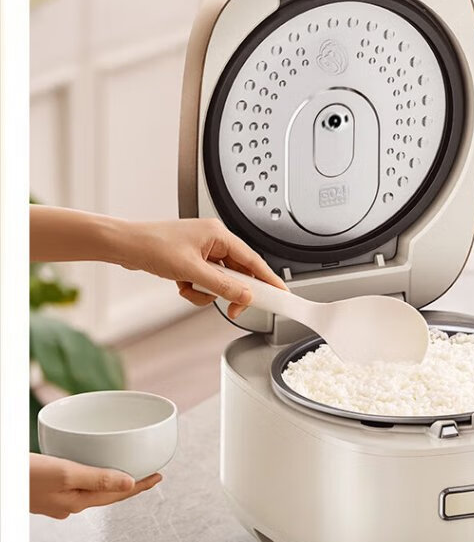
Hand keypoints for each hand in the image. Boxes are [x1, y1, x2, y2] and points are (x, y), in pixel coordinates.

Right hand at [31, 454, 161, 518]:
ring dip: (110, 480)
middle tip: (149, 472)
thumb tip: (131, 484)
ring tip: (125, 469)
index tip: (159, 476)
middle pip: (108, 493)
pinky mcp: (46, 492)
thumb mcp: (65, 473)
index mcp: (78, 503)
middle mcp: (70, 505)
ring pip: (91, 490)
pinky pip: (76, 484)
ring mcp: (57, 501)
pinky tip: (87, 469)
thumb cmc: (25, 477)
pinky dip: (89, 476)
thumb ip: (98, 478)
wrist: (0, 480)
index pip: (119, 495)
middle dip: (129, 483)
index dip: (141, 485)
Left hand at [118, 217, 286, 317]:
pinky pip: (204, 281)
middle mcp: (213, 240)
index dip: (269, 279)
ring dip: (208, 291)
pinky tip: (182, 286)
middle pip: (238, 272)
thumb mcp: (192, 271)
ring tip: (191, 289)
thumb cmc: (152, 246)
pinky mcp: (190, 261)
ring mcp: (201, 251)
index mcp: (219, 234)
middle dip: (231, 291)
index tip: (281, 293)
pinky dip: (195, 289)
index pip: (253, 260)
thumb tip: (244, 295)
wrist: (125, 246)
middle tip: (232, 307)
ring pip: (220, 280)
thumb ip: (222, 286)